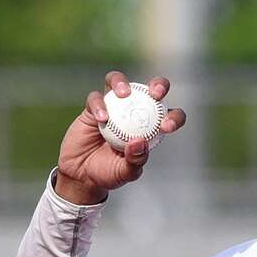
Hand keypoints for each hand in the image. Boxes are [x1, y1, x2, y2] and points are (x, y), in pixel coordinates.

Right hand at [55, 70, 185, 204]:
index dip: (174, 117)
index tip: (166, 127)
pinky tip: (102, 118)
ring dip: (123, 83)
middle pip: (151, 90)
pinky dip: (99, 105)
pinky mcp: (92, 108)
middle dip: (159, 85)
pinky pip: (96, 98)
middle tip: (157, 94)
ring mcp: (113, 107)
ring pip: (119, 82)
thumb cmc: (109, 173)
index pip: (170, 116)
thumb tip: (139, 141)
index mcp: (151, 127)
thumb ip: (135, 159)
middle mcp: (135, 112)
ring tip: (124, 94)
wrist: (82, 174)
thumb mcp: (126, 172)